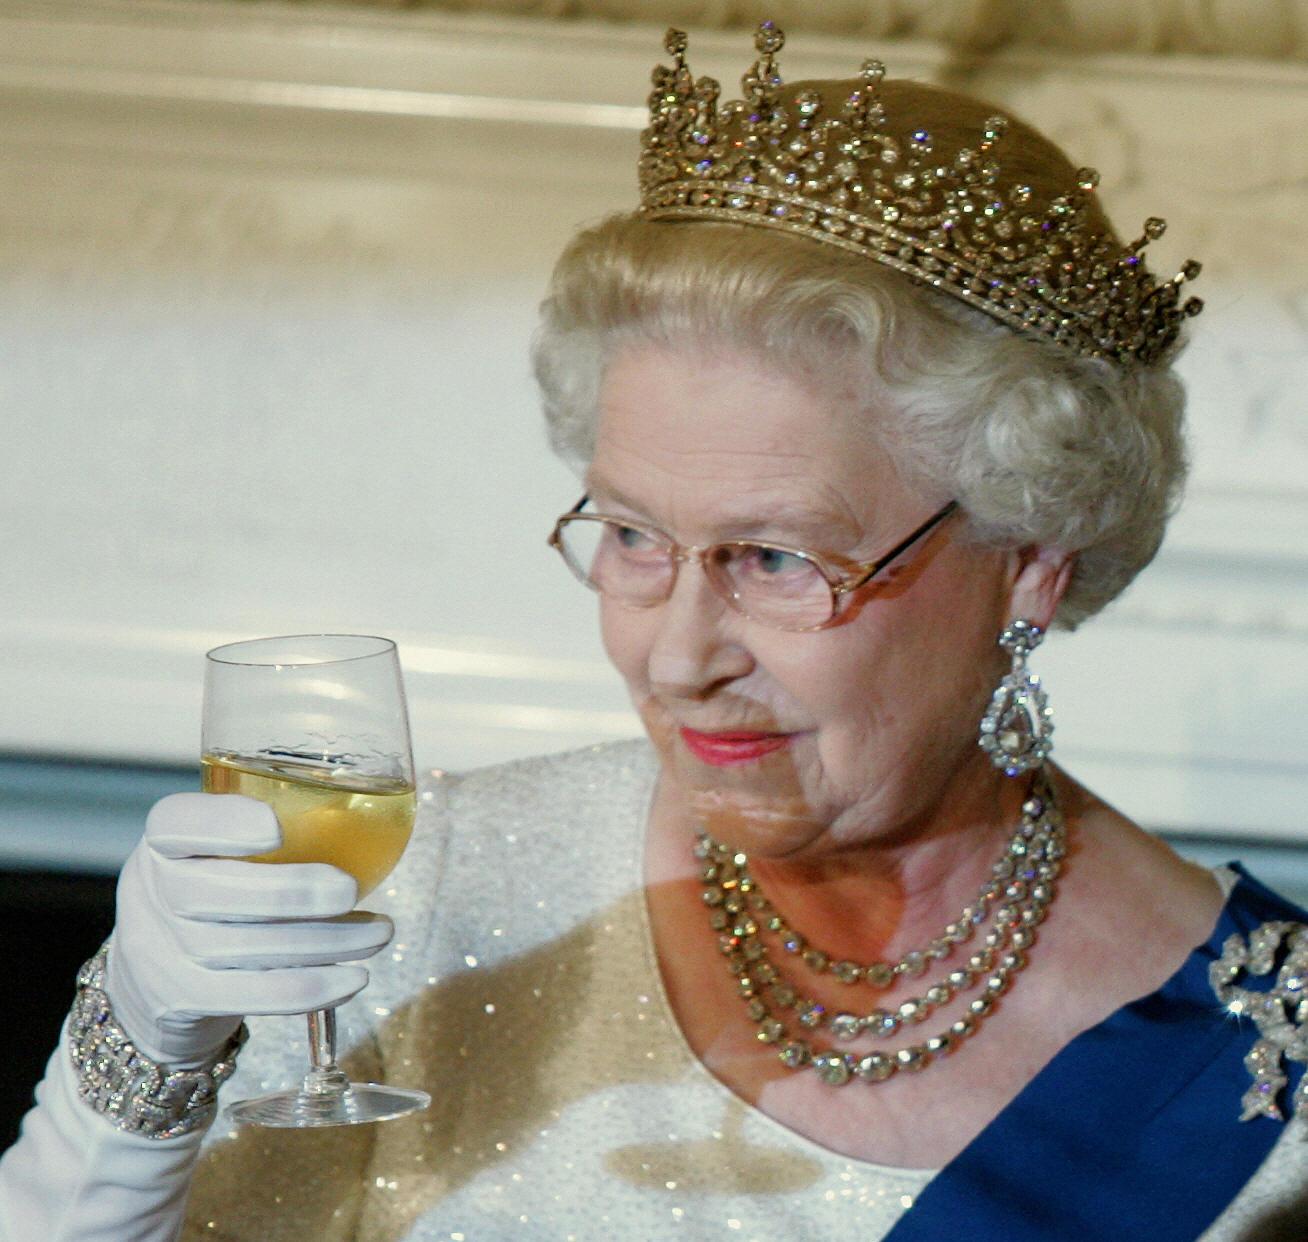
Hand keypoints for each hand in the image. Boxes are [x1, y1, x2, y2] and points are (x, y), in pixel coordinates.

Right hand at [105, 792, 392, 1066]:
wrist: (151, 980)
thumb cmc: (212, 893)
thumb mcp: (216, 851)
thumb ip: (269, 830)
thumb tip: (365, 812)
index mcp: (162, 842)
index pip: (174, 824)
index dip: (224, 824)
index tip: (277, 827)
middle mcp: (149, 892)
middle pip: (211, 892)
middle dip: (292, 891)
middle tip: (351, 889)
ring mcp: (159, 953)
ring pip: (242, 947)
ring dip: (325, 942)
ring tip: (379, 932)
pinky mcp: (182, 1001)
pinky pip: (251, 996)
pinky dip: (310, 988)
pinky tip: (354, 978)